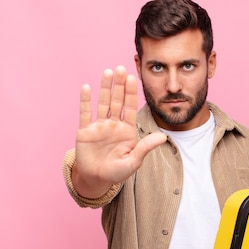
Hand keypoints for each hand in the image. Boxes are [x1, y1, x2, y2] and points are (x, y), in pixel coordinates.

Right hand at [72, 66, 166, 197]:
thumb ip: (145, 148)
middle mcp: (113, 124)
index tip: (134, 78)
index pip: (130, 107)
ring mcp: (98, 126)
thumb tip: (163, 137)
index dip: (131, 93)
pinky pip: (85, 113)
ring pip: (102, 103)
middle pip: (117, 101)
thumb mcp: (133, 161)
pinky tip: (87, 87)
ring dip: (105, 88)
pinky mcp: (84, 131)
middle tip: (122, 68)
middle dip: (119, 85)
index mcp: (126, 130)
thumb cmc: (116, 172)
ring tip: (108, 72)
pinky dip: (86, 101)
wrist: (96, 180)